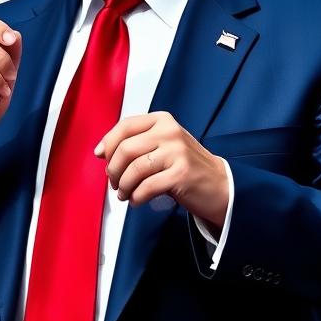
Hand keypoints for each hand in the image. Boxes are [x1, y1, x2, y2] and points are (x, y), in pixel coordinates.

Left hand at [96, 113, 228, 230]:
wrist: (219, 183)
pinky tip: (138, 199)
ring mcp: (177, 152)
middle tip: (116, 182)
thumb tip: (102, 151)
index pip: (125, 126)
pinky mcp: (181, 174)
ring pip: (133, 170)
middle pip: (125, 149)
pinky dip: (136, 197)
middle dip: (114, 171)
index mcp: (163, 120)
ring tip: (126, 193)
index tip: (101, 157)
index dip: (108, 142)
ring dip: (124, 187)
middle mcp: (170, 132)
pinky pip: (146, 187)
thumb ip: (137, 142)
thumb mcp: (164, 143)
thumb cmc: (186, 165)